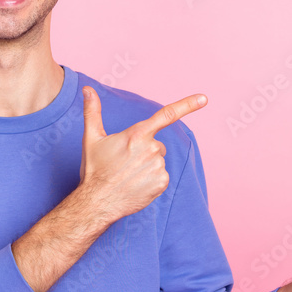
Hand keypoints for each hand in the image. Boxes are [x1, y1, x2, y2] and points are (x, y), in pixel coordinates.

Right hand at [79, 86, 206, 223]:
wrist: (96, 202)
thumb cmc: (94, 169)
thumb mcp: (92, 138)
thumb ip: (92, 111)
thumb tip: (87, 89)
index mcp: (137, 134)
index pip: (167, 114)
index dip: (188, 105)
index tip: (204, 98)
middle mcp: (151, 148)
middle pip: (157, 144)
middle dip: (145, 150)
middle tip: (125, 162)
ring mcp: (158, 167)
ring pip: (158, 161)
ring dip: (148, 166)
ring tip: (129, 175)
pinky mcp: (162, 183)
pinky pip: (161, 176)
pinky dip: (152, 180)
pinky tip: (137, 184)